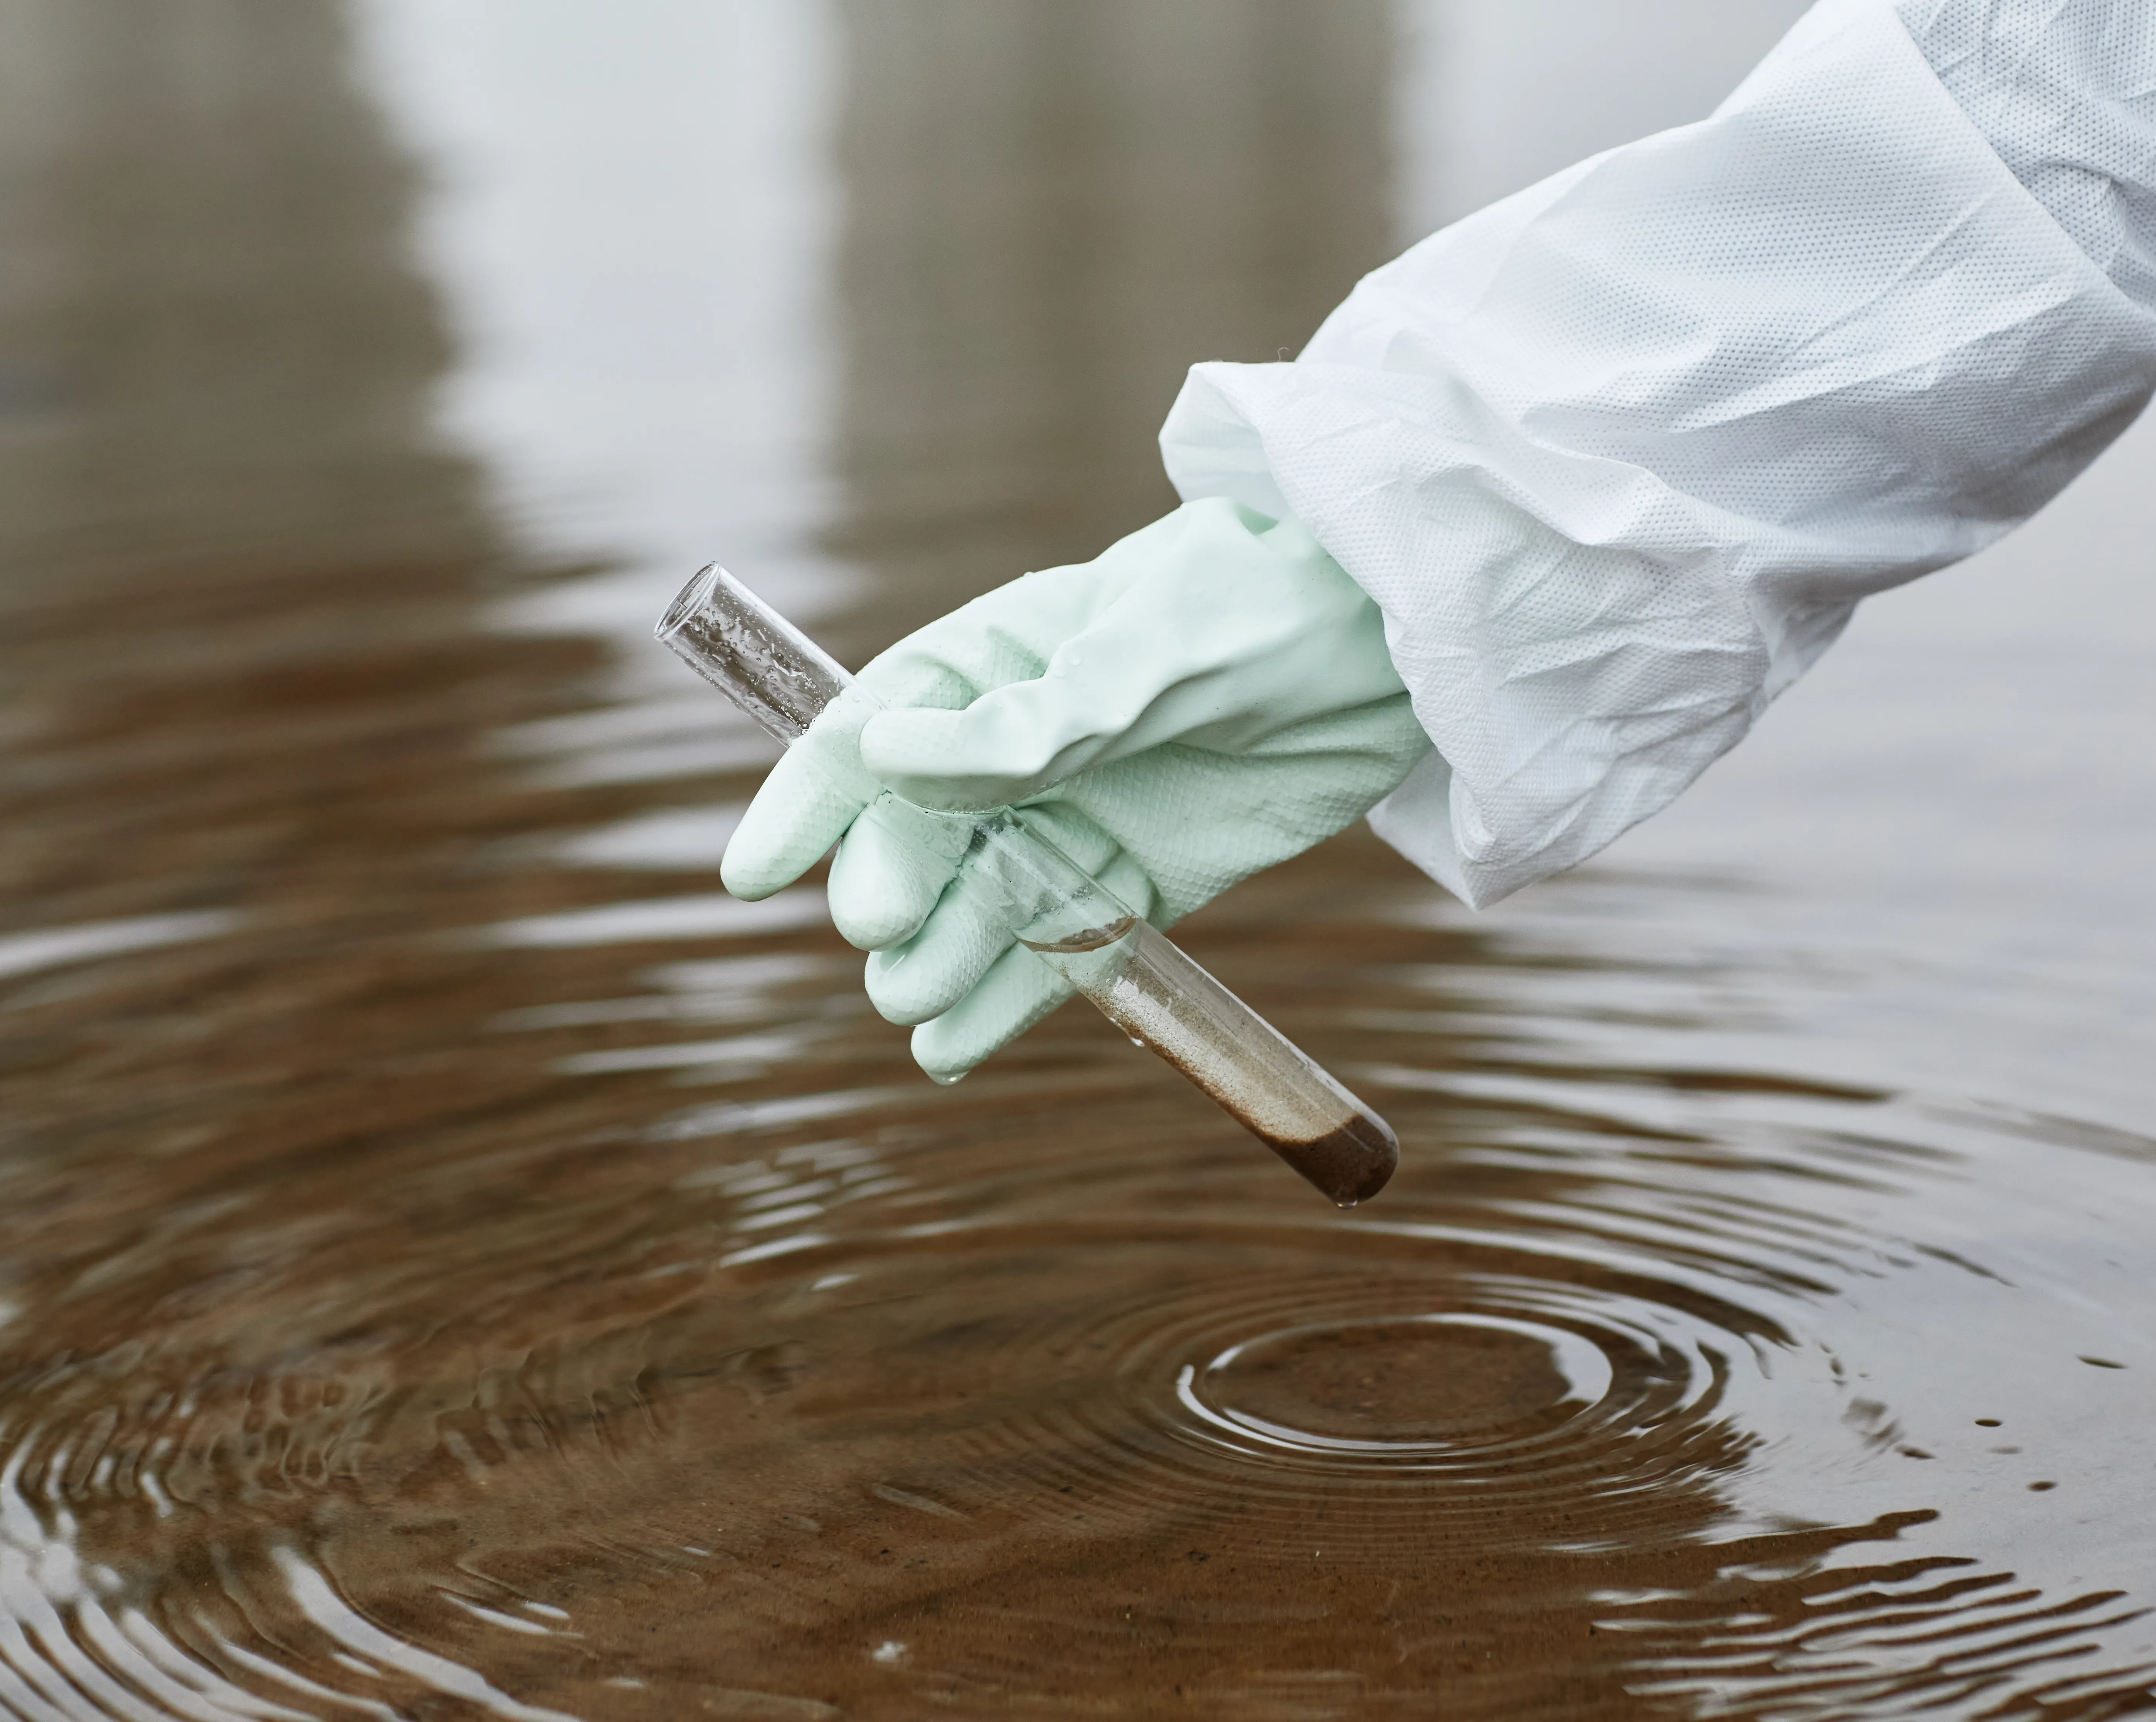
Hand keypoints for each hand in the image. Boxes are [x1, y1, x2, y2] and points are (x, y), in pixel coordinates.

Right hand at [720, 498, 1431, 1079]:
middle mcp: (1024, 745)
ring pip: (980, 905)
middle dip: (890, 887)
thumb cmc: (1271, 607)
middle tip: (884, 935)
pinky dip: (1008, 1001)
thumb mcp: (1156, 653)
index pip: (876, 731)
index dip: (811, 800)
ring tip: (918, 1011)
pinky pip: (1059, 948)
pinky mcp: (1143, 878)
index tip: (755, 872)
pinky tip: (952, 1049)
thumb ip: (1037, 719)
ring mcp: (1081, 814)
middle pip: (922, 833)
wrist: (1400, 640)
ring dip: (939, 959)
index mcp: (1003, 658)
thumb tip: (889, 754)